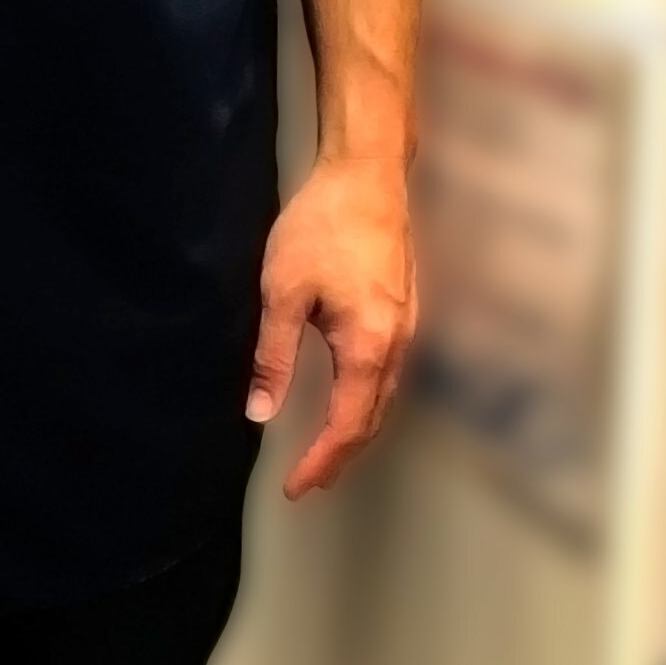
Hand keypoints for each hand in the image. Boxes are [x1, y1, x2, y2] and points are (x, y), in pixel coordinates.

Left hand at [249, 153, 415, 499]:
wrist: (366, 175)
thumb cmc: (322, 227)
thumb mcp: (282, 293)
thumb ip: (272, 358)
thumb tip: (259, 414)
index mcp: (367, 348)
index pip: (346, 427)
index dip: (319, 463)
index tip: (295, 488)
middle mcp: (396, 345)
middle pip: (372, 421)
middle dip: (340, 457)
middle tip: (308, 483)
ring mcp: (406, 327)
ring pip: (384, 399)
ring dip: (356, 432)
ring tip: (325, 455)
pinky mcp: (404, 310)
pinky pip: (389, 375)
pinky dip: (368, 403)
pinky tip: (350, 400)